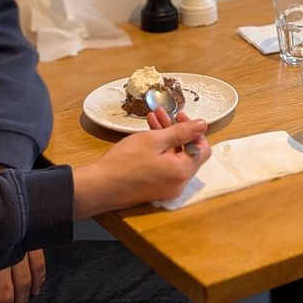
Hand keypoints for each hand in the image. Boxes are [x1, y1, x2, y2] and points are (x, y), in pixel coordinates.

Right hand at [72, 118, 210, 218]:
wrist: (99, 186)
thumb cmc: (124, 163)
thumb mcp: (155, 140)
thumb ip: (182, 131)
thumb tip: (203, 125)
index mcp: (182, 171)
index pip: (202, 149)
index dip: (194, 131)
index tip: (180, 117)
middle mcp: (179, 183)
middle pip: (187, 152)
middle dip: (176, 130)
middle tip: (164, 114)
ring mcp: (167, 188)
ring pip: (174, 157)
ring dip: (166, 138)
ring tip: (152, 118)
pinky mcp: (155, 188)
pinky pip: (165, 166)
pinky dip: (159, 150)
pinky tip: (147, 134)